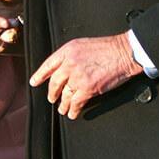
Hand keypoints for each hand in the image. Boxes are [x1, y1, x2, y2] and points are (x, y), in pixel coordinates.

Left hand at [29, 34, 144, 119]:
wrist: (124, 52)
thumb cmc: (108, 48)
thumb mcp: (83, 45)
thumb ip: (71, 56)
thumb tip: (64, 68)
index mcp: (67, 51)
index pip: (48, 64)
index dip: (40, 75)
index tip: (35, 82)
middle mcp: (70, 64)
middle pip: (54, 82)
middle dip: (52, 93)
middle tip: (51, 98)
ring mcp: (78, 77)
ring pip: (64, 95)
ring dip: (63, 104)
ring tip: (62, 109)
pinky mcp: (88, 88)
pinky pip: (76, 102)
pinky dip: (73, 110)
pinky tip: (73, 113)